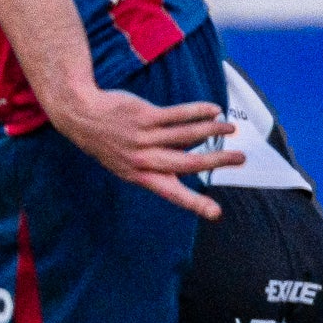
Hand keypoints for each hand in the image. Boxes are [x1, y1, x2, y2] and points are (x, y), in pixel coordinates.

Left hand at [48, 83, 238, 218]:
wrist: (81, 115)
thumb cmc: (108, 140)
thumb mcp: (126, 162)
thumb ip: (156, 165)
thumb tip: (191, 158)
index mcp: (140, 176)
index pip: (172, 193)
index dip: (195, 203)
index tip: (216, 213)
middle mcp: (143, 160)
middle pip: (188, 164)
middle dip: (218, 161)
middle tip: (241, 159)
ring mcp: (144, 137)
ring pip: (187, 136)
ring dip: (213, 130)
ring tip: (230, 128)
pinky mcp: (144, 116)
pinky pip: (178, 115)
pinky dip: (198, 112)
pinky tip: (213, 109)